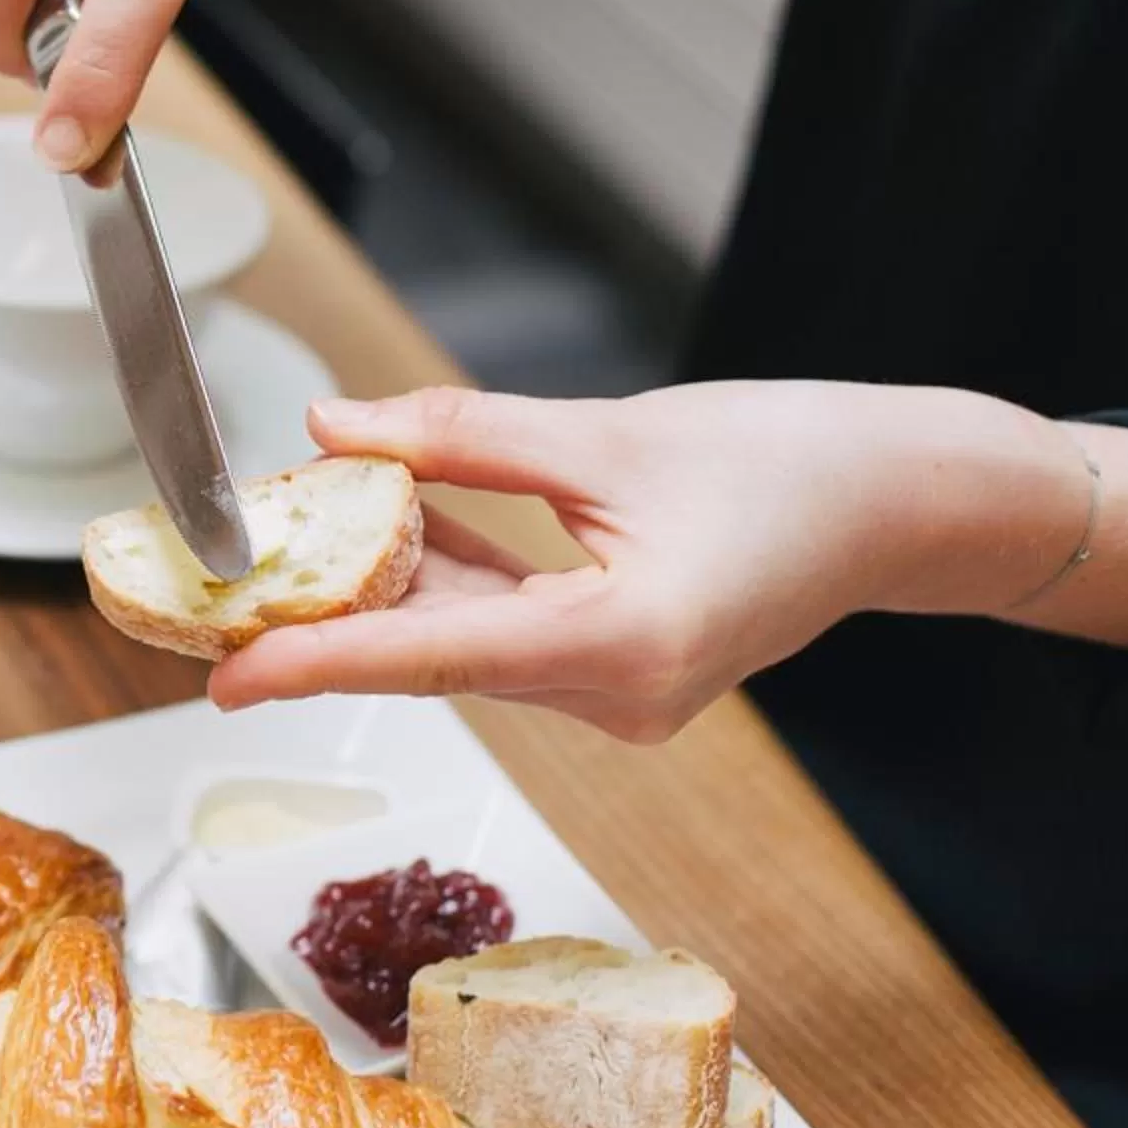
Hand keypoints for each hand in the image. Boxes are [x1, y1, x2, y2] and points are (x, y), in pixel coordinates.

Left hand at [204, 383, 1127, 742]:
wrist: (911, 500)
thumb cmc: (798, 461)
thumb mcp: (611, 434)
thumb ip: (460, 437)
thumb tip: (335, 432)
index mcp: (625, 646)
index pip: (433, 656)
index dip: (319, 661)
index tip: (227, 673)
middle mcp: (618, 696)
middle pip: (433, 653)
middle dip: (325, 612)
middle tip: (215, 579)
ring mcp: (621, 695)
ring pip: (462, 640)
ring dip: (378, 590)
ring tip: (277, 538)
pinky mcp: (622, 672)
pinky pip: (504, 630)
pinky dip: (442, 584)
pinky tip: (377, 531)